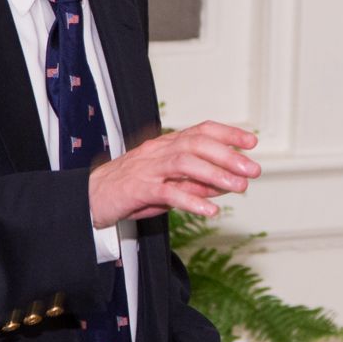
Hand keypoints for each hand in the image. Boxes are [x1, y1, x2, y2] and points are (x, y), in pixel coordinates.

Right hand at [87, 121, 259, 227]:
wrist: (90, 198)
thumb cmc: (130, 190)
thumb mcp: (168, 185)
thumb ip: (195, 184)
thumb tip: (225, 185)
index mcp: (165, 145)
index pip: (200, 130)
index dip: (227, 133)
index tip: (251, 141)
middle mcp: (158, 151)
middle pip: (196, 144)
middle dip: (228, 155)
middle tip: (252, 169)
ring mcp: (147, 169)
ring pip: (185, 163)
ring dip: (215, 174)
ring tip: (238, 187)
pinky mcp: (138, 189)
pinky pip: (168, 192)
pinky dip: (191, 200)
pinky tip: (210, 211)